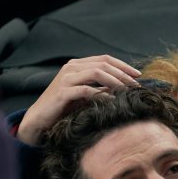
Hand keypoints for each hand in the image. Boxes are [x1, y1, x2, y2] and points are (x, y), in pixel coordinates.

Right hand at [17, 55, 140, 144]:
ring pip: (97, 72)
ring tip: (127, 91)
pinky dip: (101, 94)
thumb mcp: (84, 94)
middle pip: (103, 64)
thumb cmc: (63, 108)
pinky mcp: (63, 92)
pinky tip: (112, 101)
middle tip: (136, 85)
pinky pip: (87, 90)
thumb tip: (122, 87)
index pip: (105, 59)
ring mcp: (66, 78)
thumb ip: (98, 87)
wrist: (39, 119)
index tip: (138, 76)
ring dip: (115, 81)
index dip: (123, 65)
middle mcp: (71, 67)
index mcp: (77, 65)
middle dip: (123, 74)